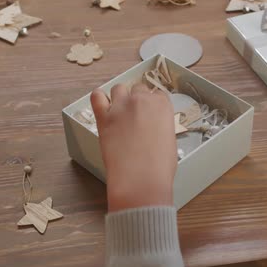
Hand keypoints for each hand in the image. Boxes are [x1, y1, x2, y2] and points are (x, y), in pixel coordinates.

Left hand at [91, 83, 176, 211]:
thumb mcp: (169, 140)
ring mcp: (121, 106)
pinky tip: (103, 107)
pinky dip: (100, 98)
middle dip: (138, 100)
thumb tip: (152, 128)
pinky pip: (97, 96)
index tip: (151, 114)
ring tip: (120, 112)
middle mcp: (142, 100)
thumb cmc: (159, 166)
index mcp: (162, 105)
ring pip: (119, 88)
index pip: (158, 94)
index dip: (154, 105)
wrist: (140, 178)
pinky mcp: (104, 117)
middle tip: (137, 117)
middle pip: (139, 88)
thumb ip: (160, 126)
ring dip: (121, 97)